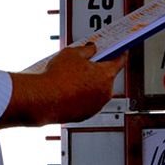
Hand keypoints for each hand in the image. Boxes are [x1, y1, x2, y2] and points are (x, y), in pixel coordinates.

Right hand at [0, 44, 125, 128]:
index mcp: (106, 75)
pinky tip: (68, 88)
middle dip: (98, 69)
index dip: (120, 53)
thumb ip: (87, 50)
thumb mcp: (72, 53)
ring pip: (96, 90)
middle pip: (107, 77)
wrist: (44, 99)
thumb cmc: (58, 78)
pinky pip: (87, 101)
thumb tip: (91, 49)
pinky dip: (81, 95)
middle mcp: (105, 93)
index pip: (119, 61)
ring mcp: (95, 106)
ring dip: (89, 83)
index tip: (120, 49)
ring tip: (71, 75)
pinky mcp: (85, 115)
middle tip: (86, 61)